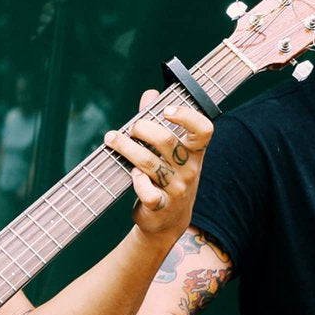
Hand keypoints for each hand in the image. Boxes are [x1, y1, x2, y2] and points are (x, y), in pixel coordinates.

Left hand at [104, 90, 213, 240]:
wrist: (169, 220)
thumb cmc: (169, 177)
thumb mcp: (171, 152)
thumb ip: (159, 121)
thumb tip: (150, 94)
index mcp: (195, 152)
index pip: (203, 129)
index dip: (187, 116)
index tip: (166, 110)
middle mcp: (189, 169)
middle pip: (166, 141)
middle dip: (142, 128)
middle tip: (131, 128)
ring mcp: (176, 188)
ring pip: (149, 163)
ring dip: (126, 147)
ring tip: (111, 139)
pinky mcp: (161, 205)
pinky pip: (147, 192)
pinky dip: (137, 181)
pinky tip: (132, 174)